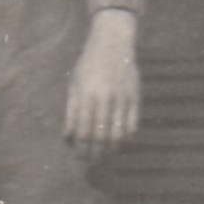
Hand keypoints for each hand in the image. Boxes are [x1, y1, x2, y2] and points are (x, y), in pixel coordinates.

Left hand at [65, 9, 139, 160]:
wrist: (112, 41)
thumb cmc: (88, 64)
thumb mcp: (74, 84)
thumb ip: (71, 112)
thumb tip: (68, 139)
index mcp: (86, 93)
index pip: (83, 131)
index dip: (80, 149)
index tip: (78, 157)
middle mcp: (105, 96)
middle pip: (100, 136)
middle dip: (94, 153)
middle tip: (91, 162)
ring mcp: (122, 97)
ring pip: (118, 134)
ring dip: (111, 149)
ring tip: (105, 155)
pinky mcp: (135, 96)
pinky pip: (132, 124)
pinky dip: (126, 138)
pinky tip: (119, 142)